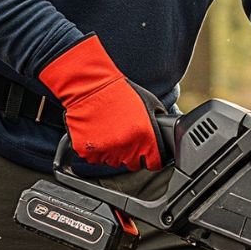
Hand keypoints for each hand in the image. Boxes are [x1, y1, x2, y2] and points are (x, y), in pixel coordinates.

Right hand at [38, 35, 167, 170]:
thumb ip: (157, 123)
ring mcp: (106, 151)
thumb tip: (163, 134)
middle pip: (133, 164)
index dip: (151, 158)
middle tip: (125, 135)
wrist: (91, 86)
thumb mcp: (149, 103)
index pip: (154, 163)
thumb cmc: (120, 92)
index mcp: (145, 137)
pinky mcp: (87, 152)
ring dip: (114, 151)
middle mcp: (126, 147)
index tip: (148, 154)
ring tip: (110, 130)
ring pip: (114, 162)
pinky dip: (97, 149)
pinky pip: (96, 158)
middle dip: (132, 153)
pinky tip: (98, 132)